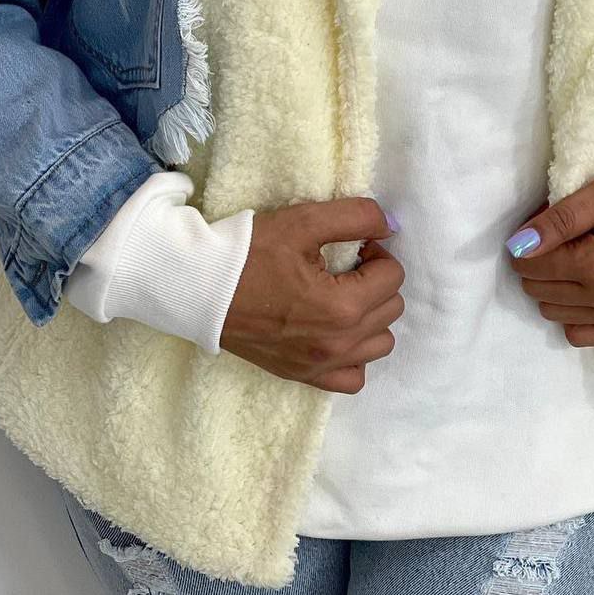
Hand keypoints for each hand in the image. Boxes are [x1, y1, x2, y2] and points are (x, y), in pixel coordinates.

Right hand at [220, 197, 404, 393]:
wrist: (200, 288)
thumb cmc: (250, 252)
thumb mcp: (304, 221)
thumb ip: (357, 217)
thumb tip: (391, 224)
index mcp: (342, 307)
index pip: (393, 276)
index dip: (377, 254)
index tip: (354, 248)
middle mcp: (338, 344)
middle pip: (391, 309)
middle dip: (376, 281)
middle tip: (345, 266)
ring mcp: (321, 365)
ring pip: (380, 343)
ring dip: (372, 316)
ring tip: (342, 296)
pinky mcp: (304, 376)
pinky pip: (353, 378)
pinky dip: (355, 355)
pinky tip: (337, 331)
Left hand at [506, 162, 593, 347]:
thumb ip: (560, 220)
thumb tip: (518, 246)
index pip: (530, 266)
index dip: (526, 244)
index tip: (541, 227)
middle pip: (539, 290)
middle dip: (538, 264)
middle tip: (560, 239)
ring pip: (555, 313)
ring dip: (554, 288)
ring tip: (576, 259)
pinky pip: (581, 334)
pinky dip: (574, 313)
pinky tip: (586, 289)